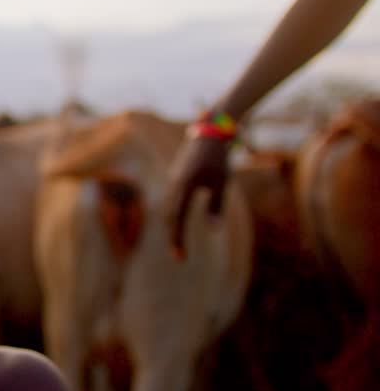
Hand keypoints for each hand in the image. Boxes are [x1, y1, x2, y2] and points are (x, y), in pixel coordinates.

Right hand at [166, 134, 231, 257]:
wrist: (210, 133)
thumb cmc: (219, 158)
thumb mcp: (221, 183)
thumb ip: (216, 206)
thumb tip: (213, 230)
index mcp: (184, 186)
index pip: (178, 219)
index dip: (178, 239)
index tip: (180, 257)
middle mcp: (174, 185)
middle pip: (169, 218)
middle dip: (174, 237)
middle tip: (179, 256)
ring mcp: (172, 180)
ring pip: (168, 209)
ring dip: (173, 227)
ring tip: (179, 243)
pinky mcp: (175, 177)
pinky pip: (171, 200)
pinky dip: (174, 215)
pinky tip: (179, 223)